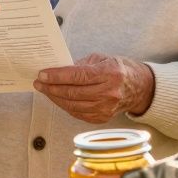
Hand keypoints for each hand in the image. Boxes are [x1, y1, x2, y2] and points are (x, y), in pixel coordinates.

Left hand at [33, 53, 154, 122]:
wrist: (138, 88)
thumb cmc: (117, 69)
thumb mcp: (101, 59)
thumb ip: (79, 65)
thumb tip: (56, 71)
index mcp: (110, 74)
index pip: (78, 76)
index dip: (57, 76)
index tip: (42, 74)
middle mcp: (109, 93)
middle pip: (73, 92)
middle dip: (51, 87)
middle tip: (39, 82)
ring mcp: (106, 108)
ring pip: (72, 105)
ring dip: (55, 98)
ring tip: (44, 90)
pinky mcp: (102, 118)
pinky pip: (77, 113)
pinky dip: (64, 106)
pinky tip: (57, 98)